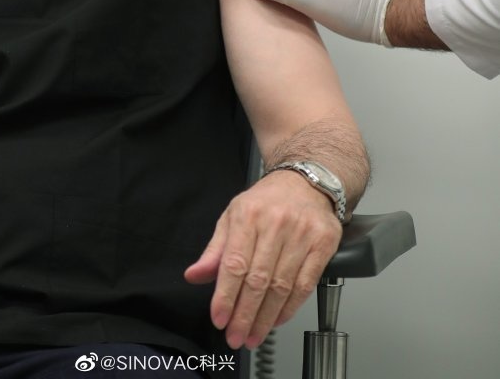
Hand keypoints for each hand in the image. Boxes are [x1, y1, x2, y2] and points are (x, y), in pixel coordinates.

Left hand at [185, 171, 340, 348]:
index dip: (225, 295)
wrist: (306, 181)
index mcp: (248, 215)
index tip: (219, 318)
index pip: (234, 263)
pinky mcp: (323, 243)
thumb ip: (215, 250)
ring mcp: (301, 233)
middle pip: (258, 280)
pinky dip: (290, 308)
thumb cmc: (267, 201)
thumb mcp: (233, 217)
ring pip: (281, 286)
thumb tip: (194, 275)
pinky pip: (305, 284)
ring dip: (266, 318)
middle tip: (236, 336)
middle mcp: (275, 223)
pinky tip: (277, 320)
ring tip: (254, 335)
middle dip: (244, 314)